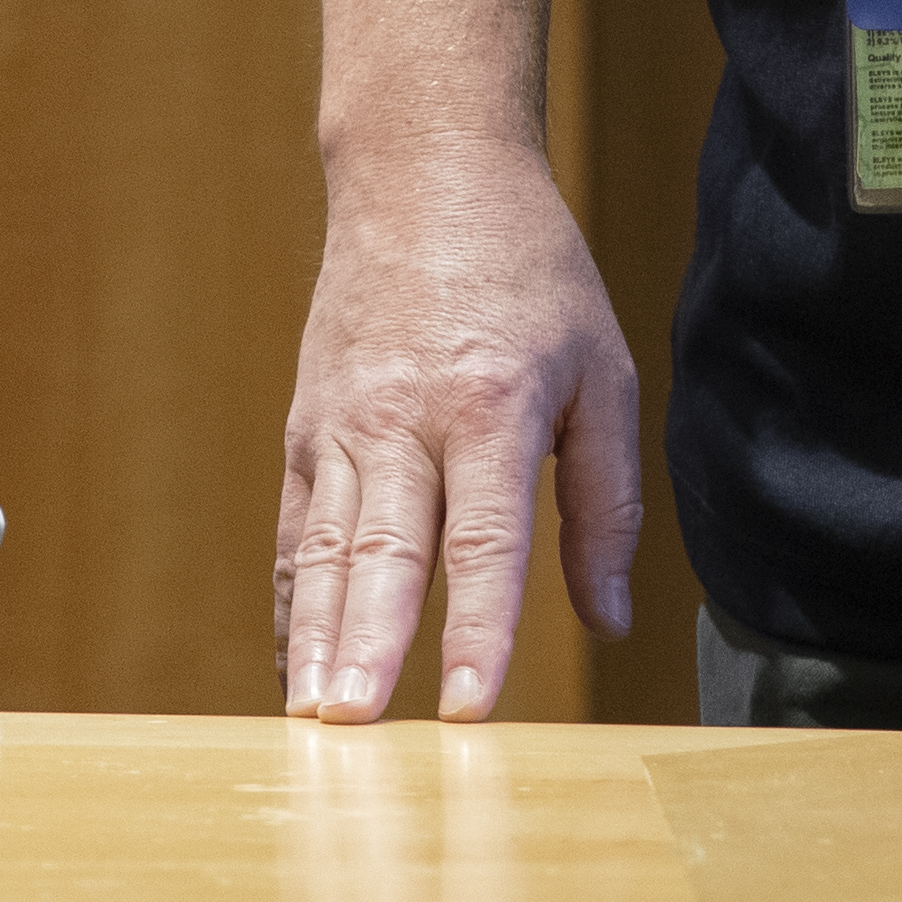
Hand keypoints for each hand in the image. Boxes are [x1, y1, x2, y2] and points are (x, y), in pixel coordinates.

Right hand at [275, 140, 638, 723]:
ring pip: (324, 547)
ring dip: (314, 638)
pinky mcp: (306, 424)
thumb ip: (606, 503)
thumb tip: (610, 618)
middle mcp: (406, 415)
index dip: (479, 630)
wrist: (422, 171)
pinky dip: (292, 600)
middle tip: (350, 730)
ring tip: (308, 721)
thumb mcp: (603, 371)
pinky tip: (293, 666)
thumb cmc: (530, 274)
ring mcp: (343, 421)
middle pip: (384, 549)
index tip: (471, 709)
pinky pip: (295, 527)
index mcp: (493, 404)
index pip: (486, 539)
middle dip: (367, 646)